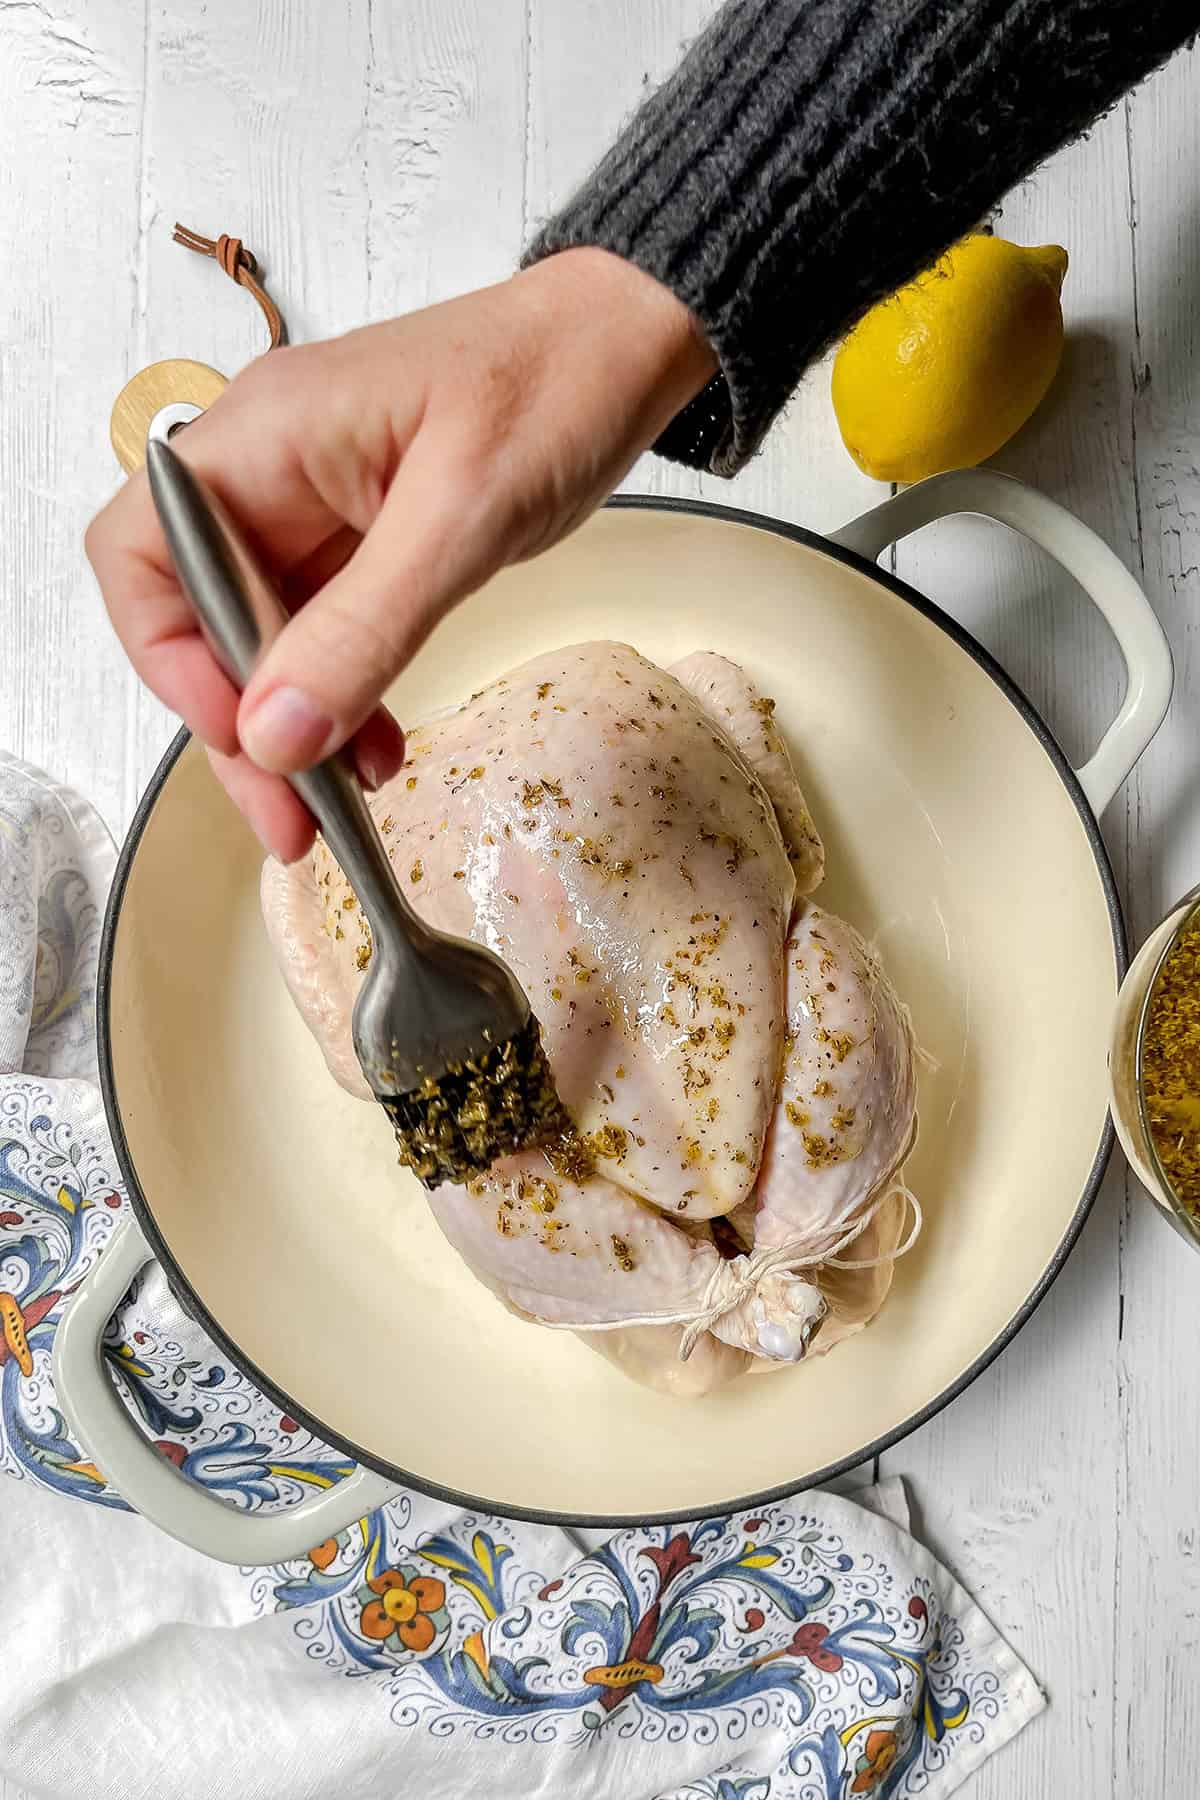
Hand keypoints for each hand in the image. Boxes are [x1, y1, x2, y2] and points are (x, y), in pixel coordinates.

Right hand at [86, 249, 715, 860]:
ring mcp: (313, 508)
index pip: (141, 555)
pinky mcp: (361, 541)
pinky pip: (321, 635)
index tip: (244, 734)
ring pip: (260, 641)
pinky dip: (342, 698)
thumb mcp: (460, 520)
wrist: (624, 344)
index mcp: (263, 439)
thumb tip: (276, 735)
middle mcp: (268, 474)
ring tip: (342, 805)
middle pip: (198, 618)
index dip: (170, 657)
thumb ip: (364, 631)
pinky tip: (380, 748)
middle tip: (292, 823)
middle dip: (240, 726)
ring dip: (294, 726)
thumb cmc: (552, 388)